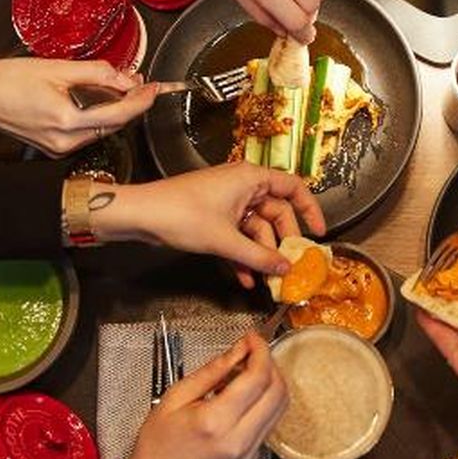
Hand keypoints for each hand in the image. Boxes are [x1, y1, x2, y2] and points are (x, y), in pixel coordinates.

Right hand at [0, 58, 156, 155]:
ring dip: (116, 109)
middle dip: (131, 103)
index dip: (142, 100)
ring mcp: (59, 148)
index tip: (155, 86)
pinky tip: (100, 98)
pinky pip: (87, 131)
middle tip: (140, 81)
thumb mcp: (57, 68)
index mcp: (67, 121)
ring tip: (122, 85)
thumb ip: (97, 73)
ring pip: (102, 129)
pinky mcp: (54, 148)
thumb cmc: (6, 80)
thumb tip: (127, 79)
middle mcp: (65, 142)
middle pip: (114, 124)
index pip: (120, 115)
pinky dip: (98, 116)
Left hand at [95, 163, 326, 288]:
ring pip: (256, 229)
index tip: (318, 233)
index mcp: (251, 178)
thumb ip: (259, 256)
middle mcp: (243, 186)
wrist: (140, 215)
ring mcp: (228, 201)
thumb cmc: (180, 214)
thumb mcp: (225, 240)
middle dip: (282, 242)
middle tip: (290, 266)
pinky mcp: (214, 216)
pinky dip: (242, 255)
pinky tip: (244, 278)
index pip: (294, 187)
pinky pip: (238, 236)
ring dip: (260, 254)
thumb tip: (286, 267)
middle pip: (276, 213)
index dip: (310, 209)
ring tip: (266, 280)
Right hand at [101, 333, 285, 458]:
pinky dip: (265, 402)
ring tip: (246, 374)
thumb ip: (211, 372)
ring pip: (280, 406)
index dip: (260, 350)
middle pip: (278, 390)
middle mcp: (238, 439)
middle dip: (270, 363)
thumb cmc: (157, 450)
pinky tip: (243, 398)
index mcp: (215, 422)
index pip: (258, 377)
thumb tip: (238, 350)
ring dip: (271, 382)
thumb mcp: (173, 400)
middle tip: (252, 352)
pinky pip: (270, 422)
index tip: (253, 338)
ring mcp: (249, 452)